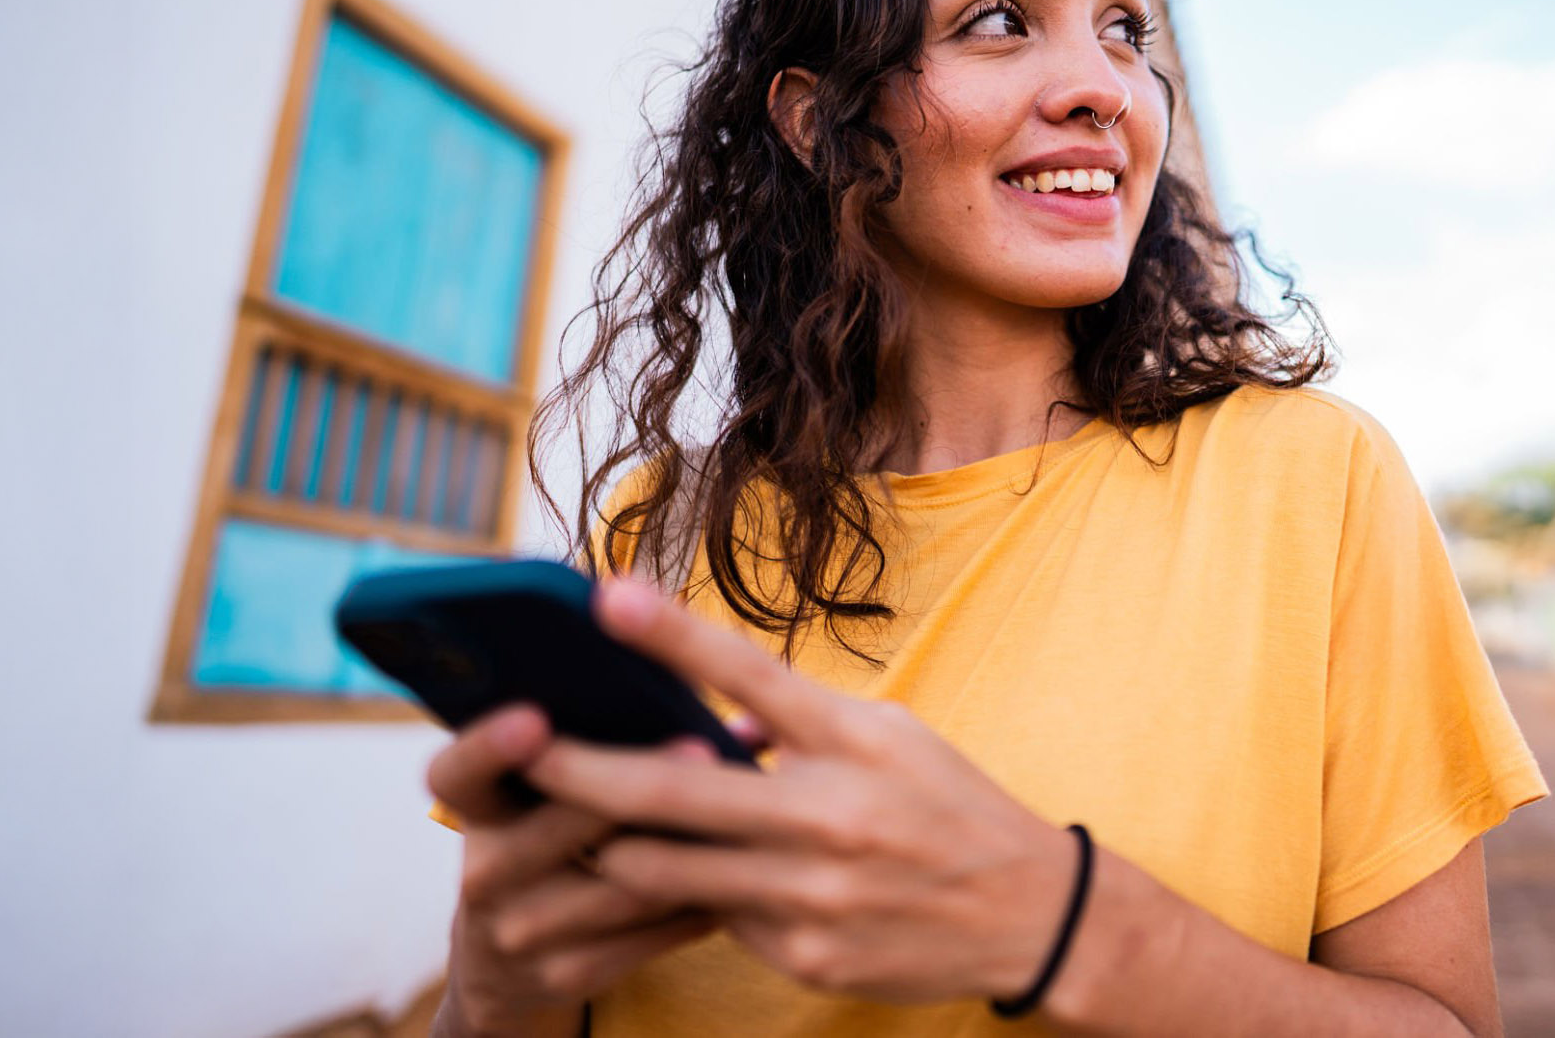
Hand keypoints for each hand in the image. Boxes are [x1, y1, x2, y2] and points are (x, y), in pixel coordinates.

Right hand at [424, 704, 725, 1036]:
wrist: (506, 961)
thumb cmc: (551, 838)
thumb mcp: (541, 793)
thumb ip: (597, 733)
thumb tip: (690, 662)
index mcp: (475, 811)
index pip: (453, 774)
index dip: (486, 747)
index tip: (533, 717)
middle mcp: (485, 873)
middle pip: (557, 828)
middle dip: (632, 784)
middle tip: (701, 746)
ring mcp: (522, 932)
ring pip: (620, 883)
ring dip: (689, 841)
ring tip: (750, 801)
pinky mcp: (568, 975)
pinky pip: (649, 932)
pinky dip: (701, 895)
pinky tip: (745, 864)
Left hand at [519, 573, 1083, 1005]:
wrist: (1031, 915)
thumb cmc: (948, 806)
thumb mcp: (889, 735)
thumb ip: (800, 721)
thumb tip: (708, 707)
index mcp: (854, 743)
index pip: (750, 676)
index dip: (674, 635)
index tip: (605, 596)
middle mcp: (830, 819)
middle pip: (674, 794)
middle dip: (582, 773)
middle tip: (523, 750)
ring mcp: (811, 899)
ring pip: (668, 873)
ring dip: (612, 847)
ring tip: (571, 825)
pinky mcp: (803, 958)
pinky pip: (716, 921)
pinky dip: (694, 898)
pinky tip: (694, 885)